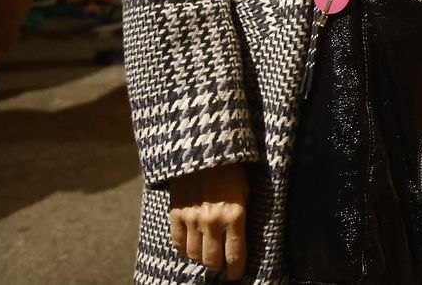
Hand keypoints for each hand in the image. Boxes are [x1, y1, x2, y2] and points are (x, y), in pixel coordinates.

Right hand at [168, 163, 248, 279]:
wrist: (204, 149)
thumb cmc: (231, 169)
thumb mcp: (245, 191)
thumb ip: (241, 215)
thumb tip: (241, 238)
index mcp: (234, 215)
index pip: (235, 255)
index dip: (235, 270)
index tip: (235, 275)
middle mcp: (212, 221)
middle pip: (212, 260)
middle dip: (218, 266)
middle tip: (221, 264)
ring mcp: (192, 219)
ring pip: (193, 255)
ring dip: (201, 257)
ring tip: (206, 252)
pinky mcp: (175, 213)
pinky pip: (177, 242)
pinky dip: (183, 248)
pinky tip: (190, 244)